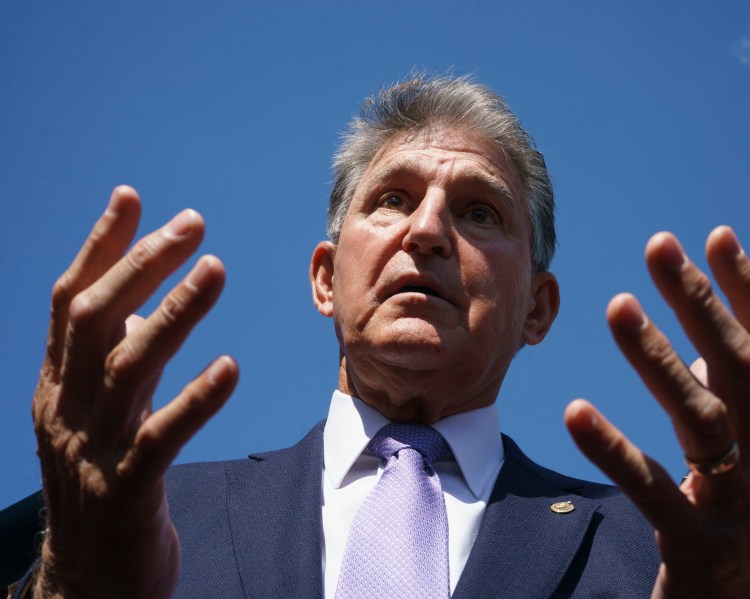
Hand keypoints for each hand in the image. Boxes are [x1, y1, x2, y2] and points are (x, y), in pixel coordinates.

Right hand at [31, 186, 238, 598]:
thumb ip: (110, 358)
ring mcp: (91, 452)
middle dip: (141, 265)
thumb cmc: (104, 483)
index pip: (71, 302)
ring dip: (173, 314)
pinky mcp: (126, 492)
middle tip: (192, 223)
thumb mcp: (97, 414)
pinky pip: (161, 439)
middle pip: (96, 321)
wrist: (89, 580)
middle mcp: (66, 410)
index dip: (100, 247)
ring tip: (216, 269)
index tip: (132, 197)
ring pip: (128, 369)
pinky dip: (195, 399)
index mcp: (58, 386)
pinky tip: (231, 366)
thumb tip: (136, 301)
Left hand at [565, 226, 749, 597]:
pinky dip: (615, 447)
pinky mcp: (698, 545)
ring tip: (618, 305)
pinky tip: (575, 411)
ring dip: (660, 357)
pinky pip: (653, 489)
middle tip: (658, 246)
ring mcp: (739, 505)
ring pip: (704, 417)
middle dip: (701, 301)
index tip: (716, 236)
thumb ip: (732, 403)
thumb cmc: (738, 527)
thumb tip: (701, 337)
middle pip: (740, 367)